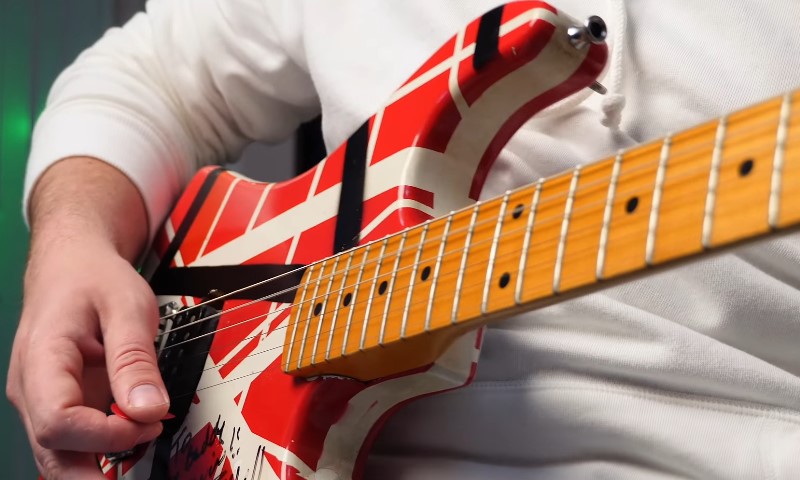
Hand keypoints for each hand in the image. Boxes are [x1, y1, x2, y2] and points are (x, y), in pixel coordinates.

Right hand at [7, 157, 168, 478]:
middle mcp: (33, 390)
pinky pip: (77, 444)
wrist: (74, 265)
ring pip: (62, 457)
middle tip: (148, 451)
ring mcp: (45, 402)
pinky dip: (106, 450)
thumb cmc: (94, 279)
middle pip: (53, 455)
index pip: (58, 423)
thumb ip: (135, 359)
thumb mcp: (126, 305)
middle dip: (97, 474)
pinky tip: (137, 437)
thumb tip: (149, 410)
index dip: (105, 435)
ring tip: (147, 439)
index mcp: (42, 362)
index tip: (149, 421)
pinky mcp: (63, 406)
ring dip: (103, 465)